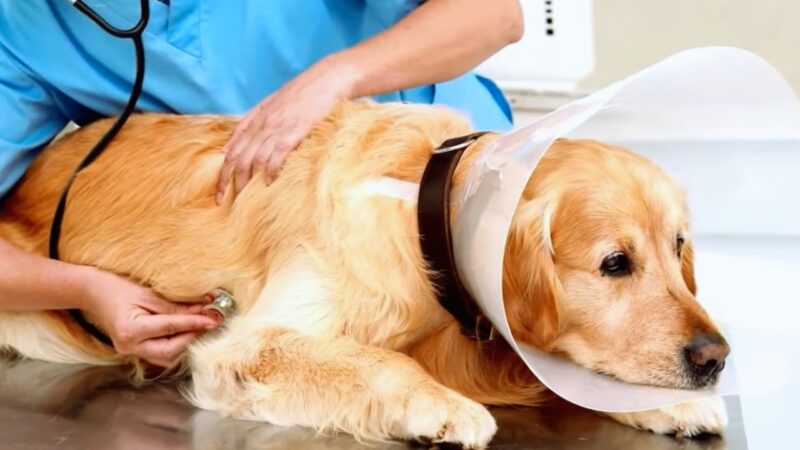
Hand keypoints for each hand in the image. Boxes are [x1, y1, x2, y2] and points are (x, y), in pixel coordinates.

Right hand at [81, 268, 220, 366]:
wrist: (92, 292)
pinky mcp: (135, 351)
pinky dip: (177, 345)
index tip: (214, 319)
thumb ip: (177, 305)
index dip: (195, 323)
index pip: (171, 328)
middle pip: (170, 351)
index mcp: (131, 330)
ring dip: (186, 344)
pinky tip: (188, 334)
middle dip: (193, 338)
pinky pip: (160, 354)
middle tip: (211, 324)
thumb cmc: (118, 288)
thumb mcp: (149, 293)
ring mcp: (131, 352)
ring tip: (202, 328)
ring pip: (167, 357)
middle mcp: (129, 347)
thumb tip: (205, 308)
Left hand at [215, 55, 360, 203]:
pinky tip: (269, 182)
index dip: (222, 173)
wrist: (328, 78)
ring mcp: (277, 127)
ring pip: (254, 158)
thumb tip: (229, 146)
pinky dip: (270, 170)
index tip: (220, 192)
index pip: (231, 150)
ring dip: (247, 180)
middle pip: (238, 158)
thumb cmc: (303, 92)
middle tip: (226, 200)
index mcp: (256, 118)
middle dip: (230, 181)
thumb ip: (250, 123)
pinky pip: (276, 155)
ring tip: (246, 197)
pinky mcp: (294, 131)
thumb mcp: (272, 103)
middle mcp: (262, 124)